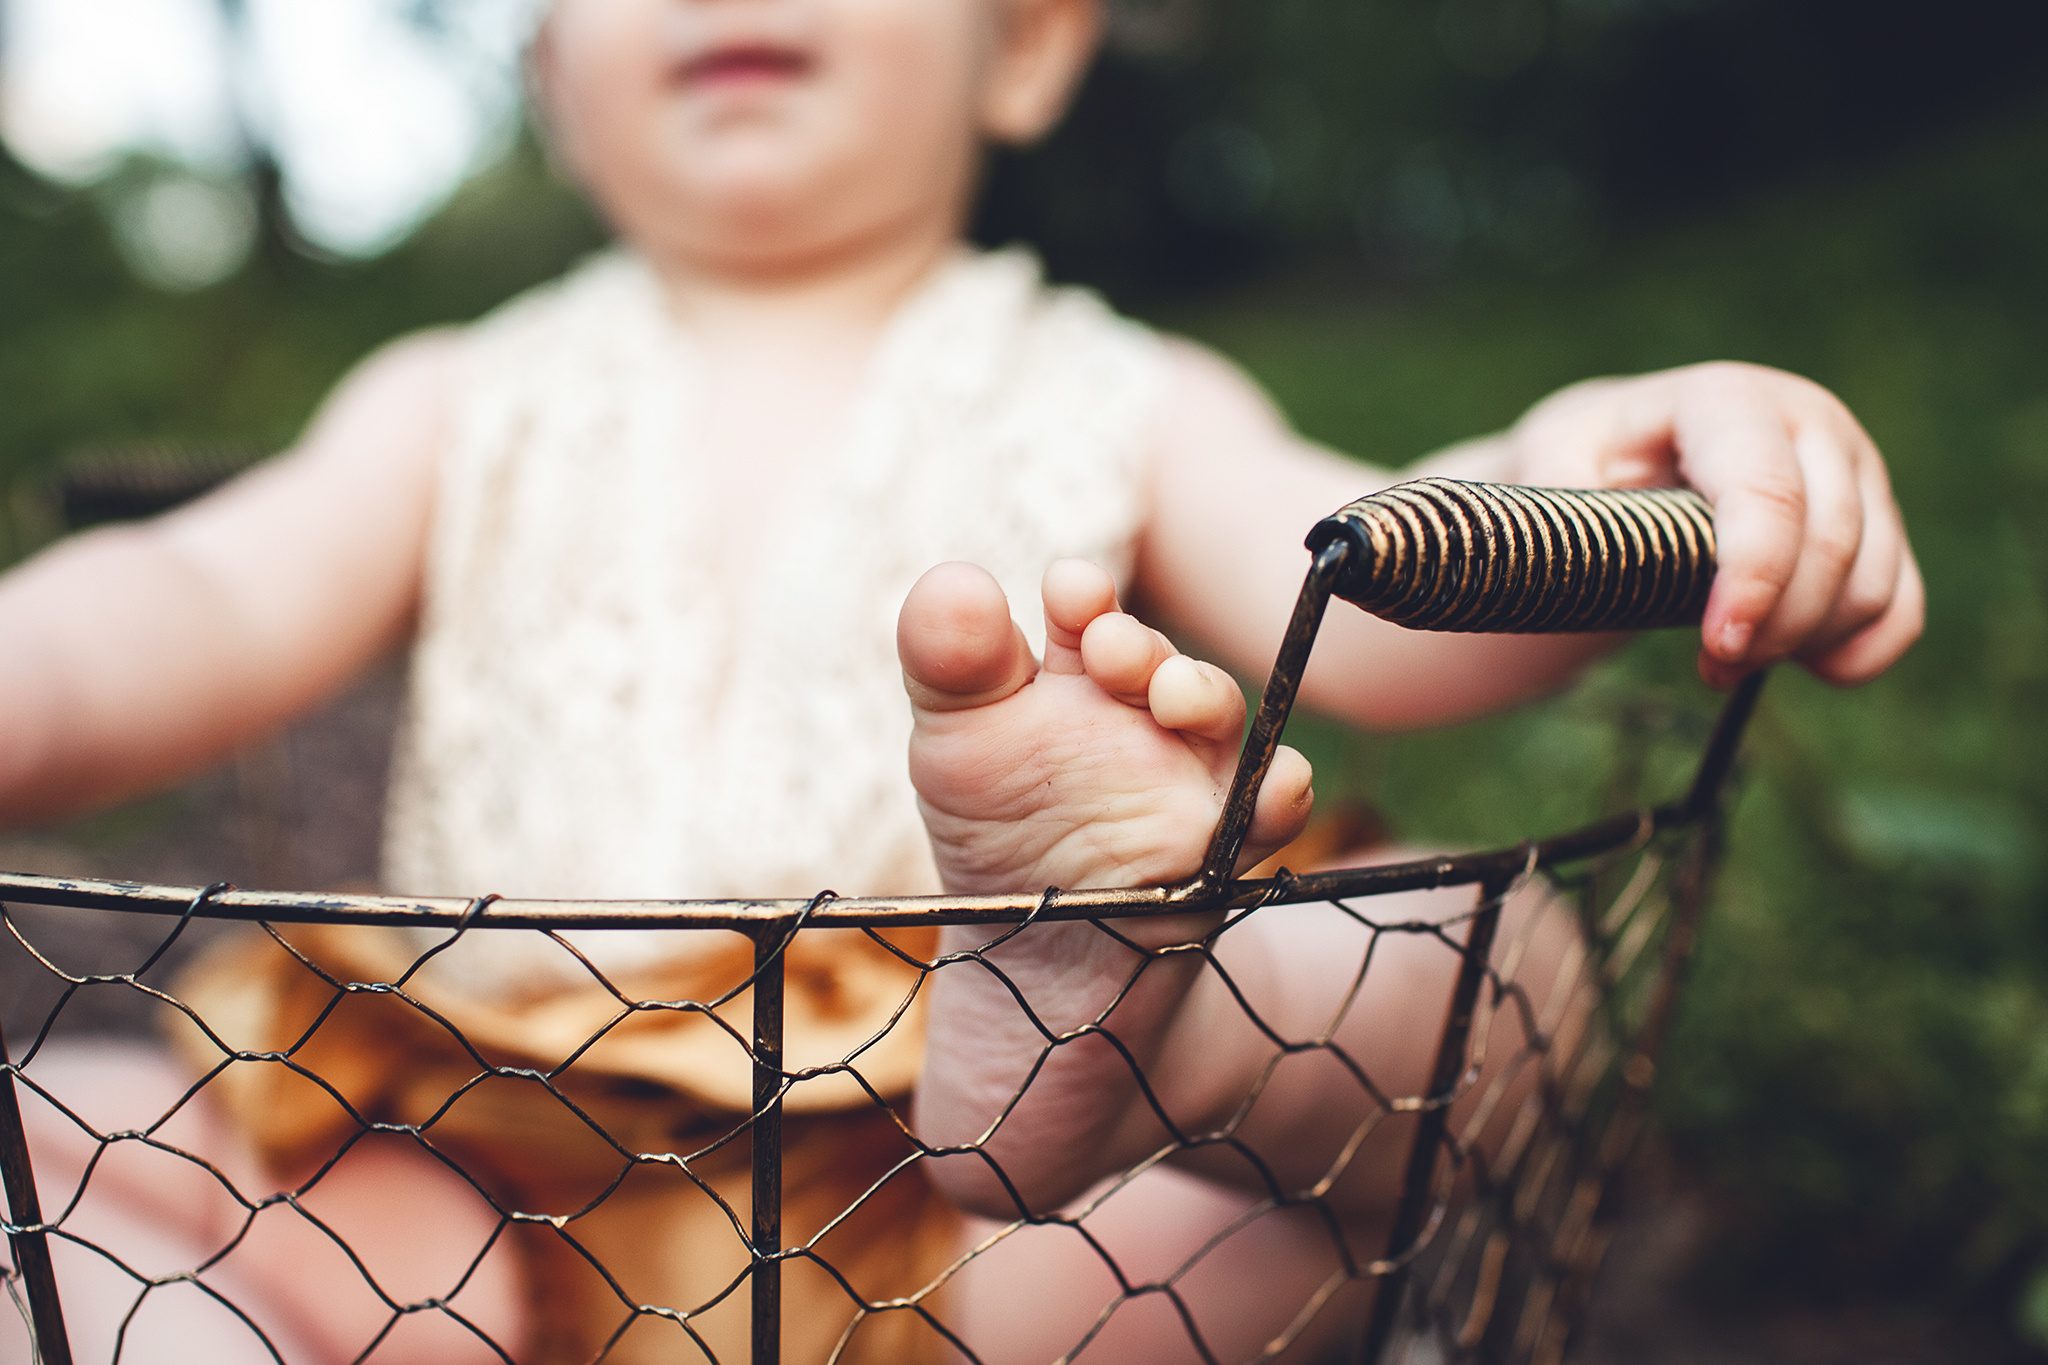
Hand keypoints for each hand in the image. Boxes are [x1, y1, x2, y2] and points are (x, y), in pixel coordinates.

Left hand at [1501, 362, 1922, 687]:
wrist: (1628, 461)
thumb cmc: (1586, 462)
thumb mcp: (1551, 461)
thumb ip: (1559, 492)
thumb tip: (1585, 539)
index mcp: (1728, 400)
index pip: (1767, 494)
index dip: (1753, 579)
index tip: (1717, 647)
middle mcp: (1811, 422)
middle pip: (1829, 547)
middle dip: (1771, 628)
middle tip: (1709, 666)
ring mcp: (1858, 472)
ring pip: (1869, 585)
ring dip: (1802, 646)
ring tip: (1726, 660)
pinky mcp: (1881, 525)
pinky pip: (1901, 610)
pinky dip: (1857, 655)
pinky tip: (1801, 666)